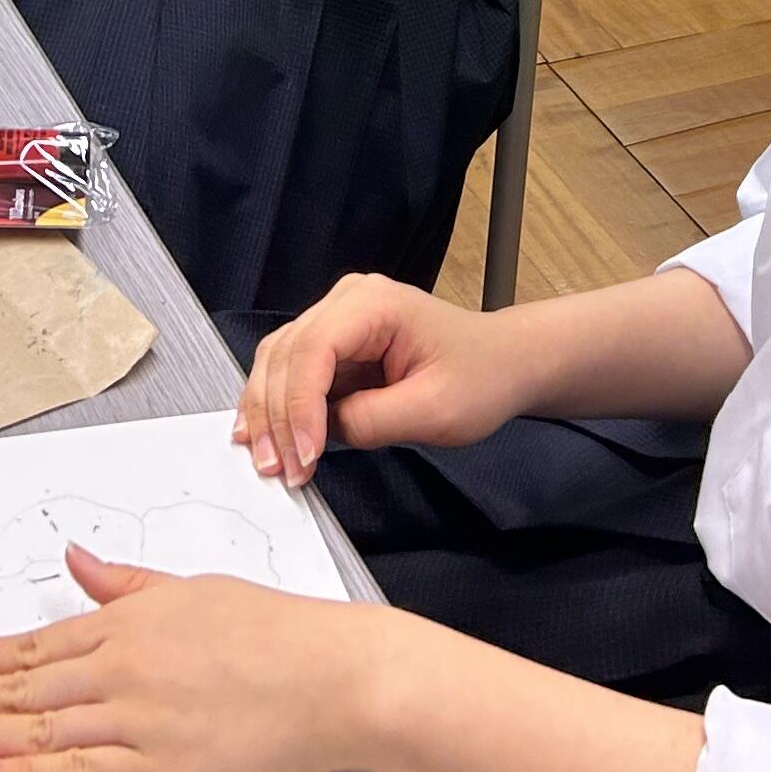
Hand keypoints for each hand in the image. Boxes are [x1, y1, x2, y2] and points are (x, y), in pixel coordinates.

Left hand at [0, 548, 390, 771]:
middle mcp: (118, 667)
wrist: (334, 676)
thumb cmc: (277, 635)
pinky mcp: (159, 767)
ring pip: (32, 728)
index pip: (26, 646)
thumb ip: (127, 584)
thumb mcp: (192, 589)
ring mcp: (135, 718)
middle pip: (15, 687)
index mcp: (124, 623)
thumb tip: (77, 561)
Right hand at [235, 274, 532, 482]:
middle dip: (276, 415)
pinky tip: (266, 438)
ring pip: (279, 361)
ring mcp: (336, 319)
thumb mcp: (435, 410)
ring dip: (268, 413)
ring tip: (267, 461)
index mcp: (374, 304)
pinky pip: (292, 372)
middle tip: (277, 470)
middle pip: (286, 354)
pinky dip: (278, 407)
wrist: (504, 363)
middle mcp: (346, 301)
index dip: (300, 405)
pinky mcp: (335, 345)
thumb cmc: (481, 379)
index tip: (304, 457)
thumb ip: (372, 421)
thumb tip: (322, 435)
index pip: (314, 349)